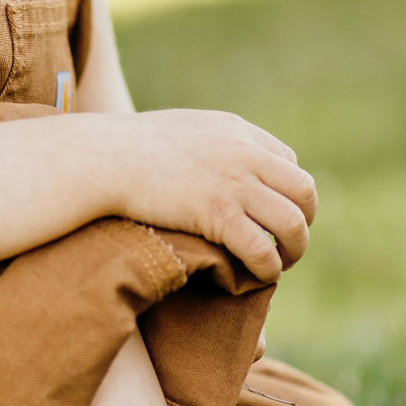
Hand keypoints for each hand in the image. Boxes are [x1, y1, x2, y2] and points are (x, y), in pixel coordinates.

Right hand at [117, 108, 317, 281]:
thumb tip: (210, 164)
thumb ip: (207, 144)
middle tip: (285, 245)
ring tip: (278, 265)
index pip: (289, 163)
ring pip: (293, 223)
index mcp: (236, 131)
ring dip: (294, 250)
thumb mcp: (180, 130)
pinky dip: (268, 268)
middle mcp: (244, 154)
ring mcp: (234, 183)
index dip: (287, 194)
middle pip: (303, 191)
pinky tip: (256, 275)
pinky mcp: (218, 213)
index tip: (272, 215)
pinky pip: (263, 249)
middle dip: (303, 222)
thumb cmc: (127, 148)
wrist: (102, 157)